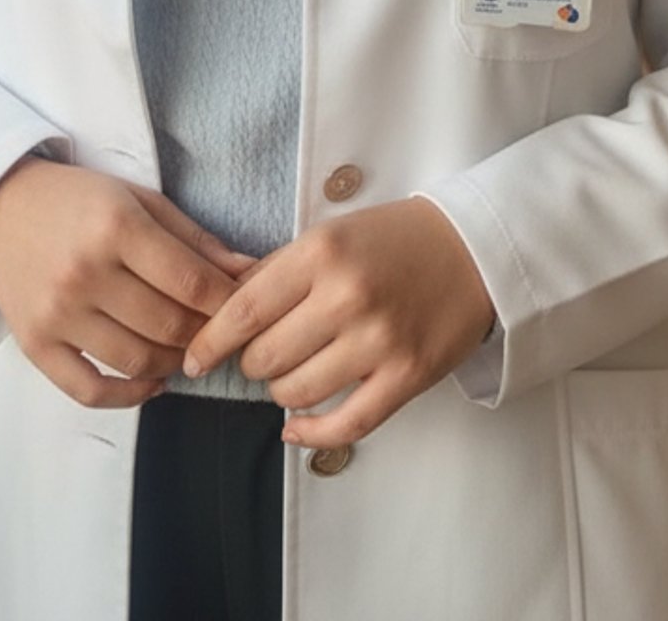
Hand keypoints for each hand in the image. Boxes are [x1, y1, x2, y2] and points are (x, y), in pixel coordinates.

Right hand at [0, 157, 258, 410]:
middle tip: (221, 333)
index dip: (226, 302)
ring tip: (188, 350)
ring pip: (136, 360)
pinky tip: (153, 379)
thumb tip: (249, 271)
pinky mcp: (35, 344)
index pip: (190, 281)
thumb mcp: (140, 199)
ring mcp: (57, 313)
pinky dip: (129, 394)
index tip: (244, 307)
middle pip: (168, 325)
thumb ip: (195, 238)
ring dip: (174, 363)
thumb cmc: (79, 200)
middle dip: (206, 334)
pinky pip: (89, 390)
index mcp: (115, 227)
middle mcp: (85, 273)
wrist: (0, 208)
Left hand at [181, 196, 494, 449]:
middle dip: (253, 363)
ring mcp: (379, 340)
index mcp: (323, 252)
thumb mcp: (331, 234)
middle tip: (264, 355)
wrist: (474, 249)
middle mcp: (347, 295)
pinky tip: (295, 427)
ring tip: (293, 373)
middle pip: (264, 357)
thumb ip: (277, 271)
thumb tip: (219, 311)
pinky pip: (344, 425)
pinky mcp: (407, 376)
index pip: (244, 310)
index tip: (193, 359)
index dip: (209, 342)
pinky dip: (310, 433)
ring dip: (282, 391)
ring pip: (296, 393)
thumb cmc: (395, 239)